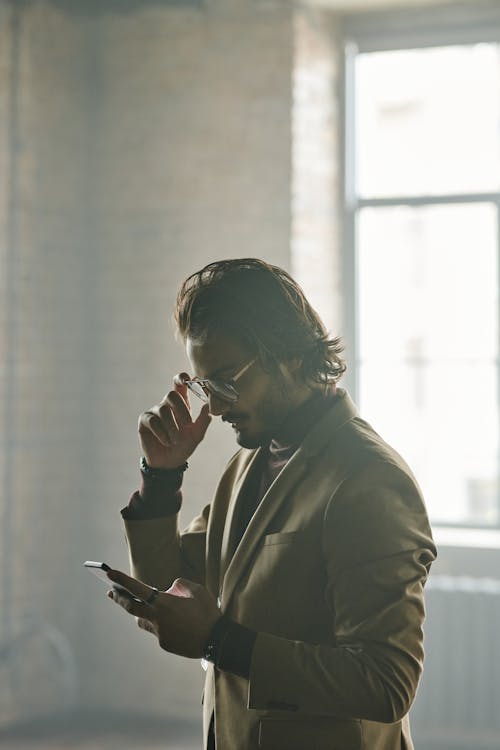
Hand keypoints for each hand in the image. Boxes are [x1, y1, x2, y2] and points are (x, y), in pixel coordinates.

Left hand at [106, 569, 220, 658]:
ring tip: (145, 606)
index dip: (122, 580)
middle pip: (131, 608)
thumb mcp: (196, 590)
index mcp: (163, 603)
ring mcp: (159, 633)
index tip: (109, 573)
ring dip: (141, 613)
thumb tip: (169, 590)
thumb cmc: (207, 611)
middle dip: (119, 598)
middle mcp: (157, 619)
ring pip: (143, 621)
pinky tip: (175, 623)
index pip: (137, 589)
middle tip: (111, 591)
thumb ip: (179, 585)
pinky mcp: (165, 644)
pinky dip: (161, 624)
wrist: (216, 639)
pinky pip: (158, 631)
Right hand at [138, 373, 210, 468]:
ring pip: (163, 410)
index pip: (179, 385)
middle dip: (181, 409)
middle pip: (171, 395)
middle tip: (188, 425)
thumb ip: (203, 420)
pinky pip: (152, 421)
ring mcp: (154, 412)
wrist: (169, 463)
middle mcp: (166, 405)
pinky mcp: (144, 421)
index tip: (189, 380)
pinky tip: (167, 441)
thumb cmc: (183, 446)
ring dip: (172, 427)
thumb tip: (209, 405)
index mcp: (181, 404)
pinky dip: (162, 433)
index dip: (181, 378)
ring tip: (175, 440)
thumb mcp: (197, 435)